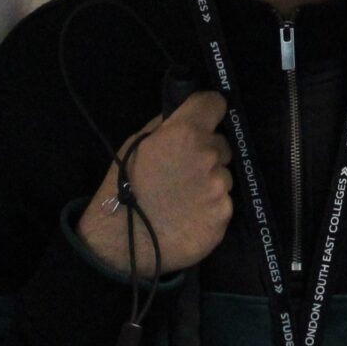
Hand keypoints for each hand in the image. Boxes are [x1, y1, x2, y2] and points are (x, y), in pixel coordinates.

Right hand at [75, 89, 231, 275]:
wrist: (123, 241)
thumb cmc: (123, 187)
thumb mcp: (135, 144)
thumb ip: (166, 126)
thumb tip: (185, 115)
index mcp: (185, 132)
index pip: (215, 103)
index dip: (208, 110)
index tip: (202, 120)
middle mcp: (209, 155)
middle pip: (221, 144)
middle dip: (206, 152)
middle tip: (182, 170)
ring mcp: (219, 187)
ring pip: (223, 175)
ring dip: (209, 182)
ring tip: (182, 197)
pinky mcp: (224, 214)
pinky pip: (223, 202)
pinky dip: (210, 207)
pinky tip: (189, 215)